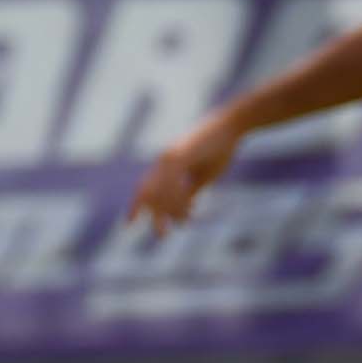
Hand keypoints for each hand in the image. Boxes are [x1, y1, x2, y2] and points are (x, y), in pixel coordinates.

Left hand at [128, 116, 242, 233]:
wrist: (231, 126)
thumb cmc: (220, 149)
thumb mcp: (204, 175)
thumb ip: (191, 189)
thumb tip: (182, 207)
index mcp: (167, 165)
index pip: (147, 188)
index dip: (138, 205)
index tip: (130, 223)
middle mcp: (164, 160)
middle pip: (149, 191)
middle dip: (153, 214)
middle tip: (161, 235)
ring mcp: (170, 157)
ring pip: (161, 190)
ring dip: (170, 212)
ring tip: (181, 226)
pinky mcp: (181, 155)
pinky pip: (173, 182)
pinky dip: (179, 199)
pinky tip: (189, 211)